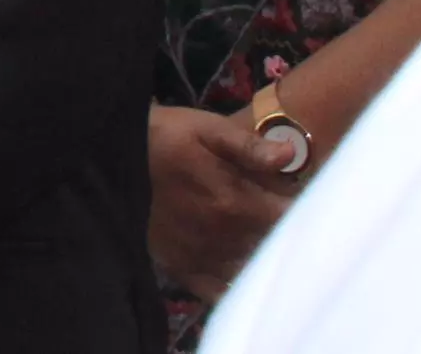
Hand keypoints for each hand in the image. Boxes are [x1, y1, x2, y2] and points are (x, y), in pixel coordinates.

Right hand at [146, 102, 299, 299]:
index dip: (310, 211)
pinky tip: (245, 274)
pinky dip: (238, 287)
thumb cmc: (160, 137)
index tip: (317, 203)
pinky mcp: (183, 269)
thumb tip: (291, 156)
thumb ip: (248, 145)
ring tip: (272, 246)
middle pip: (277, 247)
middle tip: (296, 223)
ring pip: (253, 271)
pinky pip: (221, 292)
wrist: (103, 160)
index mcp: (236, 201)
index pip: (292, 218)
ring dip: (268, 262)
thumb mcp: (203, 127)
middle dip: (291, 236)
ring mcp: (203, 257)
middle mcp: (224, 237)